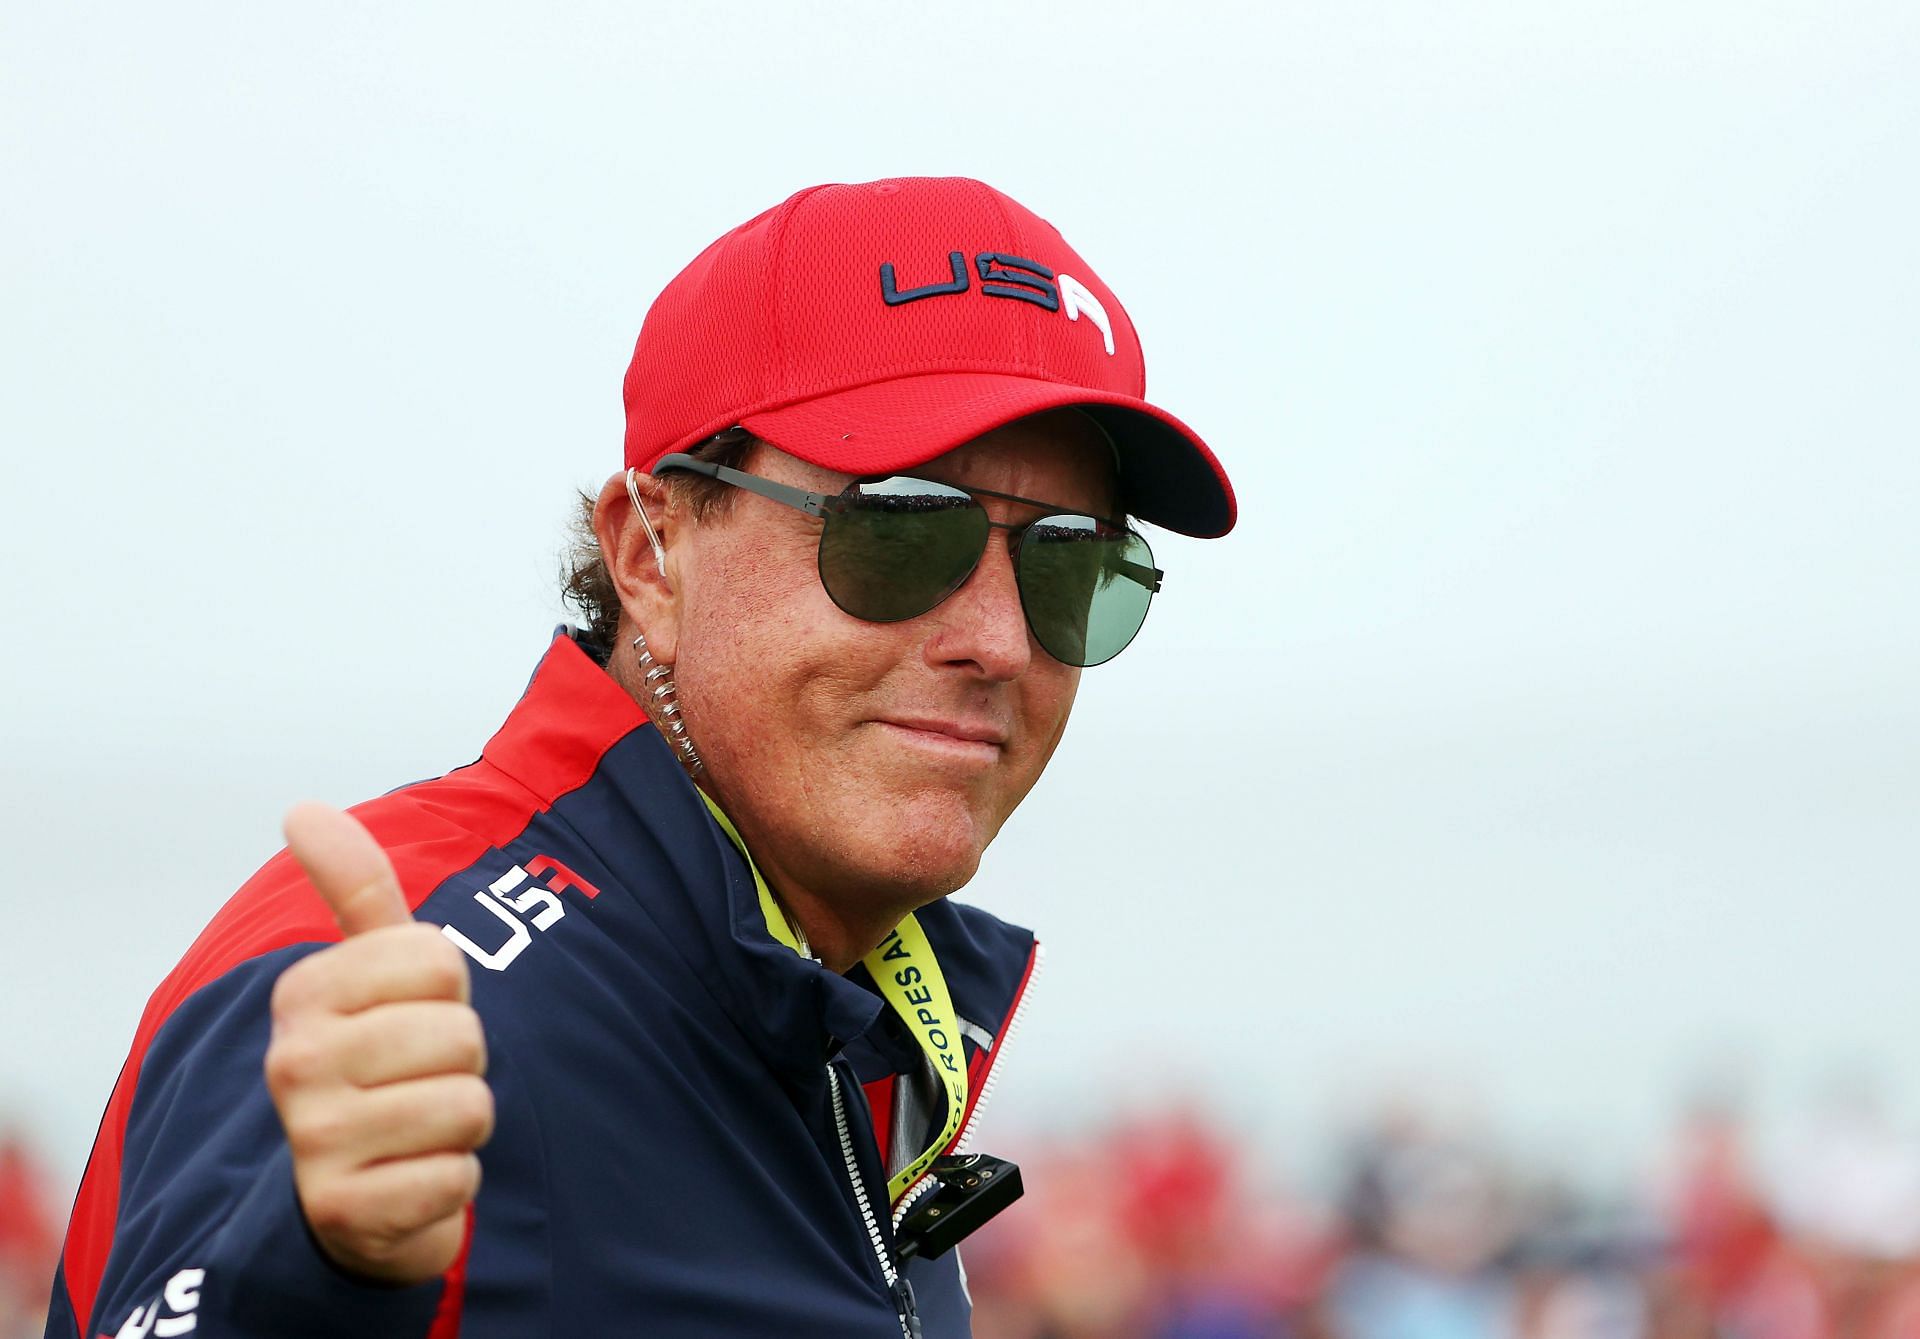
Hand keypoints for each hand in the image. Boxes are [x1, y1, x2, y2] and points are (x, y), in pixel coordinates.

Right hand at [265, 802, 492, 1284]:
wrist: (350, 1195)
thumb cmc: (379, 1063)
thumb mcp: (371, 971)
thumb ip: (354, 888)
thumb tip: (302, 807)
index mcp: (304, 993)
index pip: (442, 960)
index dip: (450, 992)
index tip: (412, 1015)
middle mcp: (293, 1062)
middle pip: (462, 1034)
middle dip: (463, 1060)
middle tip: (419, 1080)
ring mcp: (313, 1140)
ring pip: (468, 1104)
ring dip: (463, 1123)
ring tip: (418, 1129)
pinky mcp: (343, 1212)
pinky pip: (457, 1177)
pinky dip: (453, 1181)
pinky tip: (412, 1179)